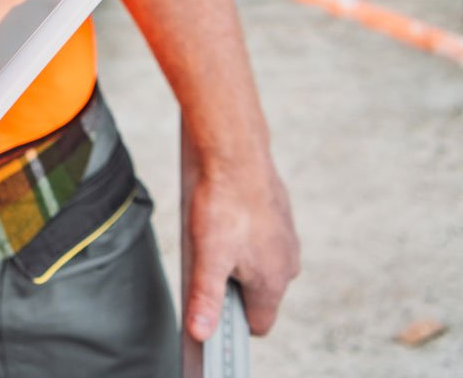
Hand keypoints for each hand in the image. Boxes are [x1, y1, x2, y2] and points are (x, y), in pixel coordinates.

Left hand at [184, 155, 299, 339]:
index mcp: (273, 283)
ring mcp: (288, 242)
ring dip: (236, 259)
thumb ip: (206, 298)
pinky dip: (244, 236)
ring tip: (211, 236)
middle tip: (203, 262)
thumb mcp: (207, 257)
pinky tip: (224, 219)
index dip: (233, 323)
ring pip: (260, 265)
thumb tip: (202, 333)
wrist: (237, 156)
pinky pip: (262, 240)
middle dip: (231, 286)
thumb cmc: (223, 205)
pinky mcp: (281, 220)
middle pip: (257, 295)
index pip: (259, 325)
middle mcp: (288, 267)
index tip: (211, 309)